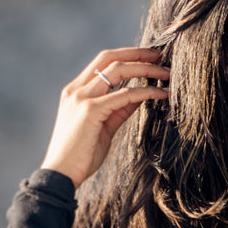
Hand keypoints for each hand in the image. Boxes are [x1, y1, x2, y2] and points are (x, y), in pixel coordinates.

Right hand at [40, 47, 169, 188]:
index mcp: (76, 90)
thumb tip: (139, 97)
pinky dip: (145, 92)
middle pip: (110, 58)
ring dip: (146, 69)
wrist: (61, 174)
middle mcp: (77, 89)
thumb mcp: (103, 128)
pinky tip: (161, 94)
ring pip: (119, 70)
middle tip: (160, 55)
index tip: (148, 56)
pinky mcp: (91, 111)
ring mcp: (82, 98)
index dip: (127, 55)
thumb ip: (119, 110)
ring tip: (166, 73)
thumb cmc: (81, 155)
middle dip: (137, 53)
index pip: (103, 61)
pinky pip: (124, 95)